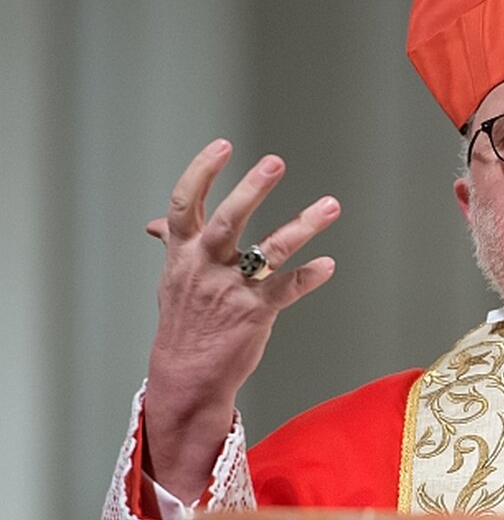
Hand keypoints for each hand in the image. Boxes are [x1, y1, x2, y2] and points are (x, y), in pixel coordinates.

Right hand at [142, 139, 339, 500]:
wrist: (187, 373)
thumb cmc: (185, 320)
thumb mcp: (173, 278)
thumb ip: (174, 245)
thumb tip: (156, 224)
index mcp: (183, 252)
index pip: (184, 204)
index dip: (201, 172)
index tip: (222, 145)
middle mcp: (206, 266)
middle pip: (227, 220)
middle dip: (251, 190)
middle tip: (275, 162)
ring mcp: (232, 289)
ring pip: (269, 251)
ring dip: (303, 226)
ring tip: (331, 204)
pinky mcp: (256, 312)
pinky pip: (288, 288)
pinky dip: (310, 276)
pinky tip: (328, 264)